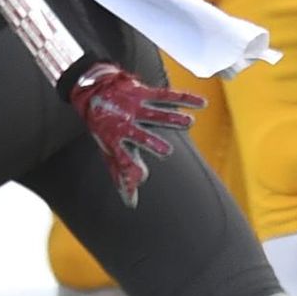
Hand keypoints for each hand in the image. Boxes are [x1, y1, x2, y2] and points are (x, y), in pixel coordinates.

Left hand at [69, 60, 203, 205]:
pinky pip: (166, 95)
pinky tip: (202, 103)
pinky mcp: (143, 92)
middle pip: (138, 135)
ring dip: (172, 118)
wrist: (94, 91)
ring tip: (189, 123)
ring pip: (155, 113)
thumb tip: (131, 203)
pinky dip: (185, 98)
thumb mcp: (110, 152)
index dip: (130, 169)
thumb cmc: (106, 128)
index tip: (140, 176)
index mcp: (113, 140)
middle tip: (166, 152)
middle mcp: (124, 124)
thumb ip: (122, 176)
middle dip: (151, 142)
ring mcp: (134, 107)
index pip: (122, 158)